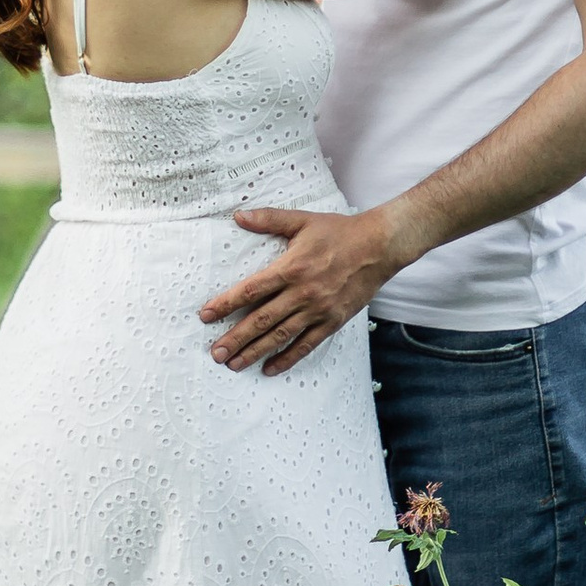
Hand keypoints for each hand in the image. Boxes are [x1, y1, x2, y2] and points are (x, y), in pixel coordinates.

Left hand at [203, 204, 408, 374]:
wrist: (380, 246)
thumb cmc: (340, 232)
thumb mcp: (303, 221)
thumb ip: (269, 219)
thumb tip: (239, 216)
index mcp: (291, 268)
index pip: (251, 290)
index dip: (227, 304)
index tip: (206, 315)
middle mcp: (302, 292)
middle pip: (262, 320)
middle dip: (236, 338)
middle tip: (215, 353)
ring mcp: (318, 310)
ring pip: (281, 336)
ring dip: (255, 351)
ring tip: (234, 364)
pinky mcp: (333, 321)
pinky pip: (307, 344)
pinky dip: (288, 358)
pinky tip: (270, 368)